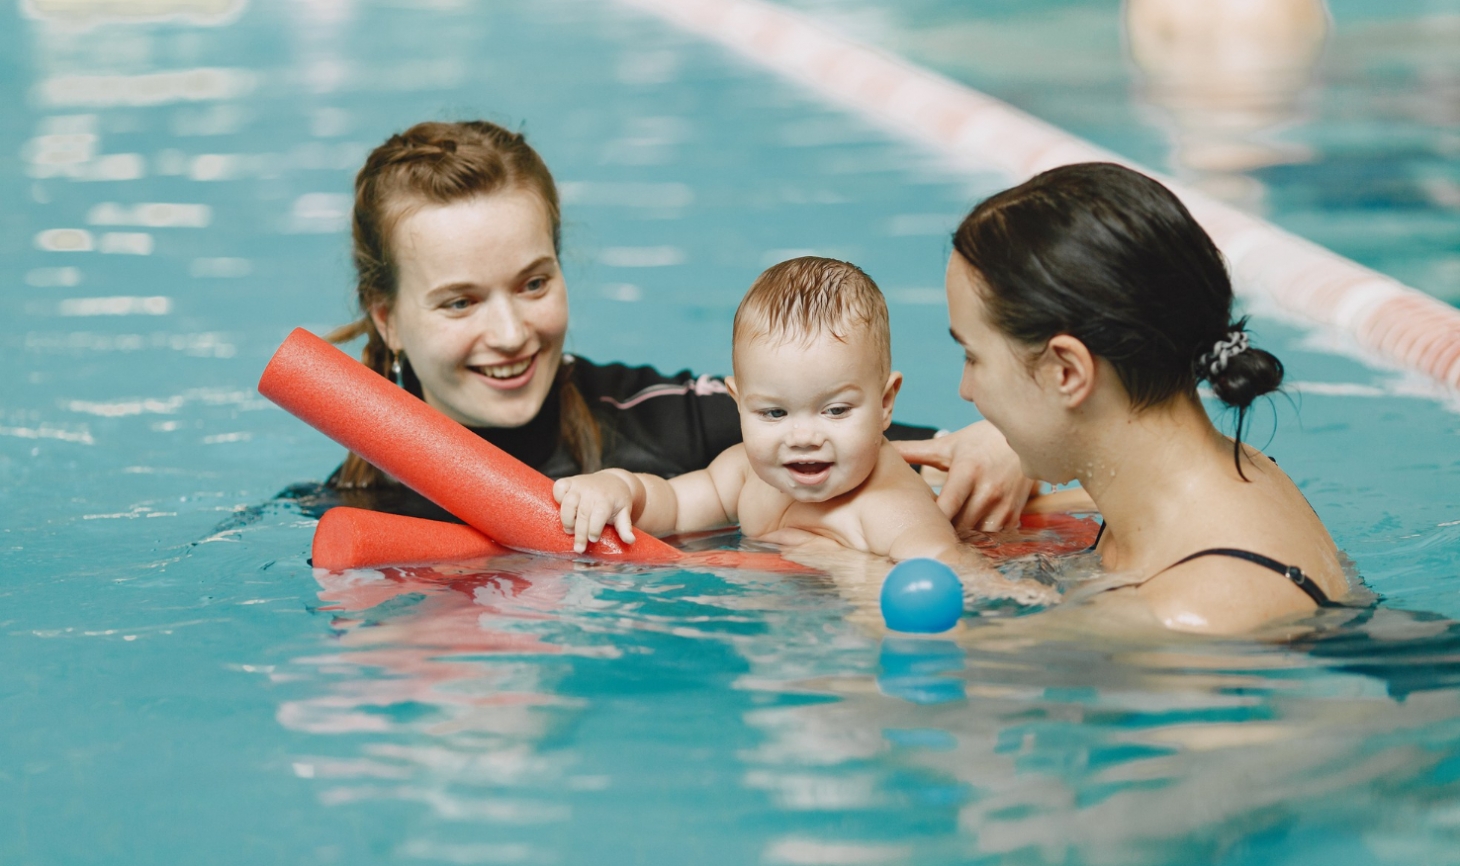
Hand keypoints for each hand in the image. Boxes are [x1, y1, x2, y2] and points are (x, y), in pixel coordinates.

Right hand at [552, 472, 637, 552]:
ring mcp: (579, 485)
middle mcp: (591, 491)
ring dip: (567, 519)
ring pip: (568, 502)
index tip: (593, 540)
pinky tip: (560, 509)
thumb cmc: (616, 501)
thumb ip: (625, 527)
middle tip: (579, 548)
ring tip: (569, 531)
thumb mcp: (624, 513)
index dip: (594, 528)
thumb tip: (630, 541)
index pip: (599, 514)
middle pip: (583, 513)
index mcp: (606, 499)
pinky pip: (559, 488)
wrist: (613, 481)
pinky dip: (557, 497)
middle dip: (580, 533)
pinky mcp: (569, 481)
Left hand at [893, 420, 1037, 532]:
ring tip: (946, 536)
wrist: (1024, 438)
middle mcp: (987, 490)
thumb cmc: (980, 441)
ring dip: (961, 537)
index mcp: (967, 472)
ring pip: (977, 535)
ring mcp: (1003, 504)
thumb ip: (915, 451)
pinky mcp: (1015, 513)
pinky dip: (979, 537)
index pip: (946, 508)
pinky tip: (968, 533)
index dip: (930, 521)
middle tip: (926, 535)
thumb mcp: (947, 445)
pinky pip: (994, 536)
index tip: (916, 524)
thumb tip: (885, 446)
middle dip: (942, 532)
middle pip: (959, 526)